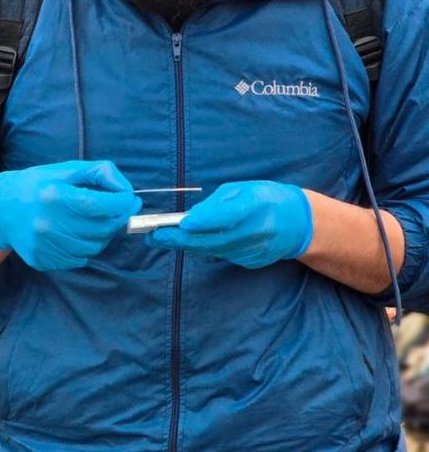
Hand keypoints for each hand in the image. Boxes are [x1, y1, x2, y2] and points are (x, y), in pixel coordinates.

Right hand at [0, 160, 141, 271]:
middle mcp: (48, 223)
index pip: (104, 205)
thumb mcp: (67, 169)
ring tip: (88, 222)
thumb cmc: (38, 185)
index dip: (123, 203)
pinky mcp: (41, 259)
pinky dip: (83, 248)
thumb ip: (101, 173)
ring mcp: (44, 244)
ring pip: (94, 247)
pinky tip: (72, 235)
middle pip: (102, 229)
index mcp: (55, 196)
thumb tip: (128, 194)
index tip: (129, 199)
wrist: (0, 209)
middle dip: (114, 219)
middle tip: (109, 210)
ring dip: (100, 235)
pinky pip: (78, 259)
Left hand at [146, 181, 312, 268]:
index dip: (203, 221)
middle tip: (153, 235)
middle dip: (180, 239)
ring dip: (185, 245)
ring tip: (159, 238)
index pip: (227, 216)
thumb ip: (218, 203)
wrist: (298, 224)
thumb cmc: (266, 199)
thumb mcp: (244, 190)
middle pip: (213, 239)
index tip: (180, 223)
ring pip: (213, 250)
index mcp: (255, 206)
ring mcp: (253, 251)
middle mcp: (255, 232)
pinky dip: (201, 248)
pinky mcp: (250, 262)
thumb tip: (191, 217)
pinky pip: (220, 254)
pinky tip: (184, 242)